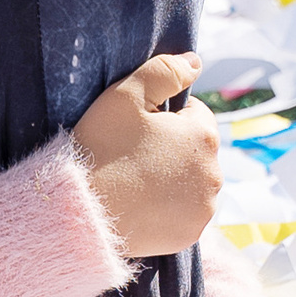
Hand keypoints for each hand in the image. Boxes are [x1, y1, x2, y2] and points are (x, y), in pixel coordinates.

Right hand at [70, 51, 220, 258]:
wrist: (81, 210)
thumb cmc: (100, 147)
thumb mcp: (125, 95)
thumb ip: (164, 70)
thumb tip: (195, 62)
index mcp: (204, 135)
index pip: (194, 114)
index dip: (164, 117)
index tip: (137, 130)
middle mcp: (214, 173)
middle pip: (196, 149)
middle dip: (172, 147)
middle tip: (132, 155)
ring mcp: (204, 207)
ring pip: (193, 181)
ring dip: (174, 177)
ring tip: (136, 181)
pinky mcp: (190, 234)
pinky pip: (185, 212)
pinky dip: (170, 208)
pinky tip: (142, 204)